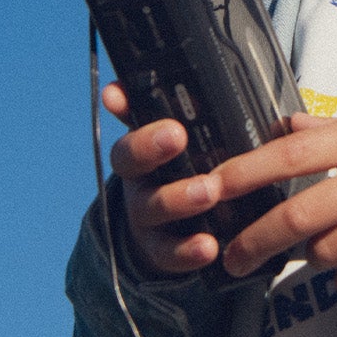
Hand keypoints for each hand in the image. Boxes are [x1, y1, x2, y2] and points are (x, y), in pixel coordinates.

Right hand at [101, 82, 223, 274]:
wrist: (174, 231)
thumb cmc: (185, 171)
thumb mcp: (181, 142)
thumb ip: (172, 112)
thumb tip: (134, 84)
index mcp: (142, 151)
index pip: (130, 125)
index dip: (127, 113)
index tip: (132, 97)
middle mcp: (137, 181)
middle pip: (132, 163)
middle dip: (150, 147)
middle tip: (177, 135)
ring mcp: (146, 218)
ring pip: (152, 207)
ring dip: (177, 198)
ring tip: (208, 191)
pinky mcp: (161, 251)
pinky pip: (169, 252)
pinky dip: (187, 250)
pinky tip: (209, 246)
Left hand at [101, 88, 336, 295]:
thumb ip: (331, 133)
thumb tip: (282, 130)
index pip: (291, 155)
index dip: (244, 173)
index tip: (209, 187)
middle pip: (298, 216)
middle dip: (255, 242)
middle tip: (232, 258)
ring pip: (325, 253)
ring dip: (312, 256)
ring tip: (324, 245)